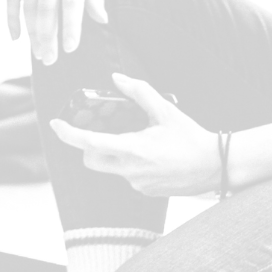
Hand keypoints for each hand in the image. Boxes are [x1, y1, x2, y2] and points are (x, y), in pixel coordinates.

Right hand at [7, 0, 109, 63]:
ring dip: (32, 32)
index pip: (71, 1)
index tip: (70, 49)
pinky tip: (16, 37)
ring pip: (29, 5)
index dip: (70, 26)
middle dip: (48, 37)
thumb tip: (100, 21)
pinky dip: (12, 18)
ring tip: (39, 54)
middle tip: (50, 60)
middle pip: (47, 7)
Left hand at [49, 73, 218, 196]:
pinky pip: (126, 175)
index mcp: (134, 149)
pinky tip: (151, 154)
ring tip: (137, 139)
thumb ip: (139, 93)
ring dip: (113, 152)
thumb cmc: (190, 137)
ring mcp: (136, 184)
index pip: (90, 144)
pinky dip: (129, 162)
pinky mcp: (144, 191)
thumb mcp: (166, 110)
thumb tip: (116, 80)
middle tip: (100, 130)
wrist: (215, 166)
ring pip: (110, 167)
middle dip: (89, 146)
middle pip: (91, 160)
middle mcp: (130, 170)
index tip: (56, 124)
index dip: (69, 134)